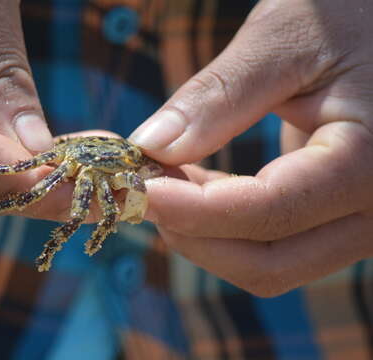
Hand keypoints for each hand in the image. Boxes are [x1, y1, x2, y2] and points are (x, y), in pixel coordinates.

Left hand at [130, 0, 372, 295]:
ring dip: (202, 233)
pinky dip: (222, 225)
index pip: (269, 213)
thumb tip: (151, 146)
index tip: (135, 188)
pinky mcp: (334, 216)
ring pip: (267, 263)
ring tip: (162, 178)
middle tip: (140, 187)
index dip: (192, 210)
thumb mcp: (284, 40)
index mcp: (370, 163)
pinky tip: (191, 184)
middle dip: (192, 233)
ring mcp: (356, 221)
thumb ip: (219, 97)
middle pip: (267, 264)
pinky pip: (272, 243)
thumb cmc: (347, 15)